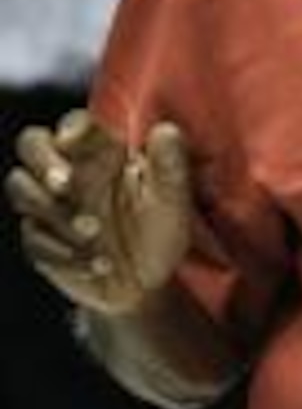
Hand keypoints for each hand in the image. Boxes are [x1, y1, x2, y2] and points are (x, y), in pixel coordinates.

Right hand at [6, 114, 193, 315]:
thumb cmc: (161, 230)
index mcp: (103, 153)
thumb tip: (164, 130)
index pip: (75, 125)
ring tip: (95, 234)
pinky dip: (61, 251)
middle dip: (42, 162)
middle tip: (65, 185)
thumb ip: (169, 165)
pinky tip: (95, 264)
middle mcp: (71, 172)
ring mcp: (51, 205)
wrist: (146, 283)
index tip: (73, 141)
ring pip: (21, 187)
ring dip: (54, 211)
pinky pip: (32, 237)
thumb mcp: (173, 200)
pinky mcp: (40, 239)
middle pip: (32, 144)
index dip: (69, 128)